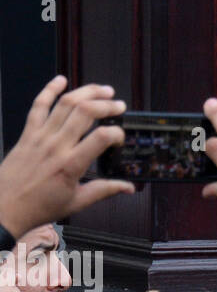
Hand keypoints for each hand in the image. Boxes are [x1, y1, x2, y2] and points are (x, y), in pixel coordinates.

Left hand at [0, 76, 133, 236]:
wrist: (3, 210)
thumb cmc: (37, 208)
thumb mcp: (76, 202)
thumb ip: (105, 190)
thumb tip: (128, 187)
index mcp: (70, 165)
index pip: (101, 137)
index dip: (117, 134)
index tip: (119, 140)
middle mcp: (56, 146)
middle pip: (85, 112)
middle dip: (107, 105)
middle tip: (118, 106)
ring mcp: (40, 137)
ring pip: (66, 104)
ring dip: (87, 92)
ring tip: (103, 90)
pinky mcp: (27, 134)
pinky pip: (38, 106)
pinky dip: (49, 90)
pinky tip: (60, 81)